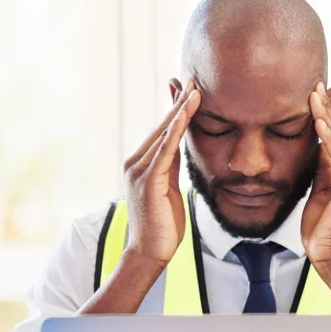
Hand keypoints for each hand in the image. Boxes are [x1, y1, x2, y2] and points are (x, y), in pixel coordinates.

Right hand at [123, 79, 200, 267]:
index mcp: (140, 164)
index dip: (175, 109)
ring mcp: (139, 171)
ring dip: (180, 111)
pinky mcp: (147, 181)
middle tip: (193, 79)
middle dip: (178, 102)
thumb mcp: (169, 188)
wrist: (150, 252)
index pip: (161, 131)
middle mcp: (135, 163)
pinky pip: (164, 151)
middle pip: (161, 127)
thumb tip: (178, 146)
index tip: (188, 89)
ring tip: (195, 90)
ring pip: (163, 134)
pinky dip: (175, 131)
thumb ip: (171, 166)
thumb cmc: (162, 225)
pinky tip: (185, 115)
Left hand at [301, 81, 330, 266]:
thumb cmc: (322, 228)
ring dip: (326, 117)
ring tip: (314, 96)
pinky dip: (329, 139)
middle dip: (327, 108)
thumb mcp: (318, 189)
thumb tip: (318, 144)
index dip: (328, 114)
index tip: (317, 93)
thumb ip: (321, 167)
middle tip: (315, 84)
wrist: (328, 255)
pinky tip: (320, 123)